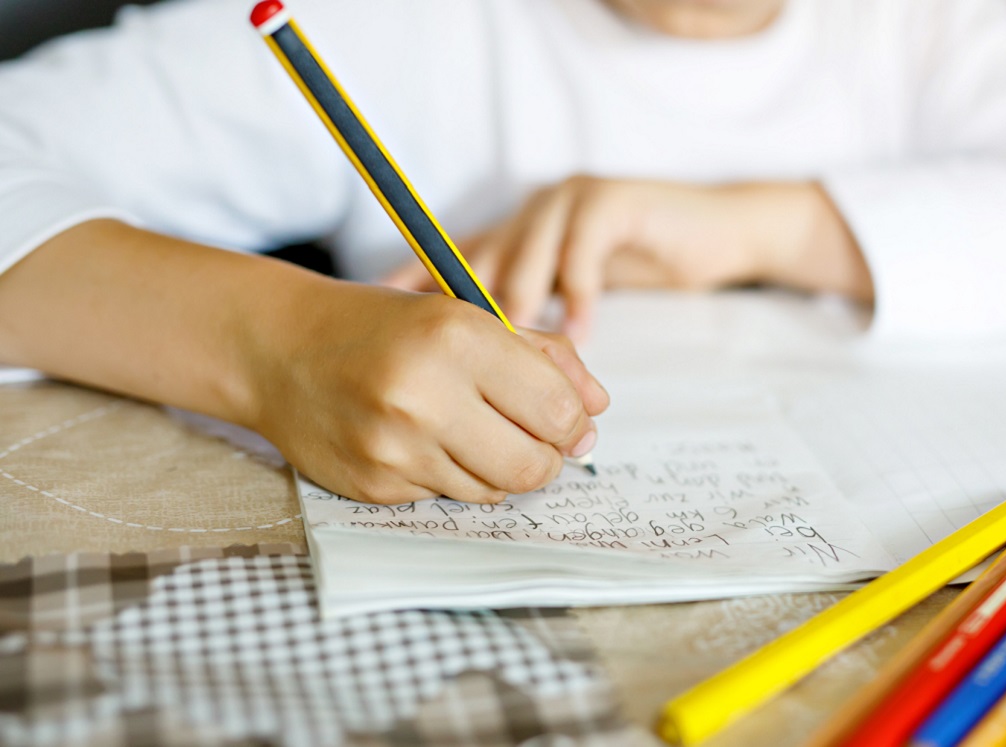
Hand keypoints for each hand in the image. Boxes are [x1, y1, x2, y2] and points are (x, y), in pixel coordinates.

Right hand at [249, 283, 608, 504]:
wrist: (281, 349)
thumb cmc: (387, 327)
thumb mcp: (468, 316)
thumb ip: (544, 356)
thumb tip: (597, 408)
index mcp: (457, 338)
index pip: (557, 410)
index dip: (574, 422)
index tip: (567, 419)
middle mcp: (424, 395)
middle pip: (532, 465)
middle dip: (547, 458)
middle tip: (534, 439)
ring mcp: (394, 447)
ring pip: (493, 490)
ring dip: (498, 469)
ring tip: (471, 431)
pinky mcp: (372, 484)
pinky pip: (445, 498)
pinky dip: (450, 476)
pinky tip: (425, 442)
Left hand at [382, 178, 872, 339]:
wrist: (713, 230)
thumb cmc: (639, 266)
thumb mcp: (573, 293)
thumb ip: (529, 321)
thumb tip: (478, 376)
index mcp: (514, 234)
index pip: (450, 260)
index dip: (415, 288)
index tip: (383, 326)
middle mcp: (532, 212)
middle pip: (482, 260)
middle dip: (468, 314)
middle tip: (454, 362)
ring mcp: (571, 201)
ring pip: (529, 255)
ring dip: (522, 307)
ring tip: (513, 355)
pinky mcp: (614, 201)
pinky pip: (586, 251)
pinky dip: (582, 294)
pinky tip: (583, 331)